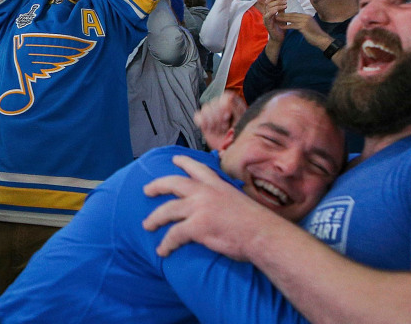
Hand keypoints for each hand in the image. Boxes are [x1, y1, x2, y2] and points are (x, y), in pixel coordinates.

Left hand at [142, 155, 273, 258]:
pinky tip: (162, 251)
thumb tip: (220, 211)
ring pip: (166, 210)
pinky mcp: (196, 226)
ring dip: (154, 218)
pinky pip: (173, 235)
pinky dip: (165, 244)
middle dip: (157, 185)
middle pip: (173, 183)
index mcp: (218, 185)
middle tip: (147, 189)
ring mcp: (199, 208)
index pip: (198, 168)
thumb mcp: (240, 202)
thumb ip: (225, 201)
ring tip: (147, 225)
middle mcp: (206, 192)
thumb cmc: (257, 224)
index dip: (184, 162)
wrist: (263, 235)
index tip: (174, 159)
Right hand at [193, 93, 246, 150]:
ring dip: (212, 121)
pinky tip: (210, 129)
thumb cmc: (239, 134)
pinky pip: (198, 116)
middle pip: (214, 103)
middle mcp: (221, 105)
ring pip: (206, 109)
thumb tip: (228, 100)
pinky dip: (203, 123)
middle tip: (224, 127)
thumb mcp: (242, 122)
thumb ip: (237, 109)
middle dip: (219, 117)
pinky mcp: (202, 120)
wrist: (231, 147)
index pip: (225, 97)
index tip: (227, 116)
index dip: (225, 106)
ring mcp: (211, 112)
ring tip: (218, 130)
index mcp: (233, 103)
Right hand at [262, 0, 288, 42]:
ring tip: (285, 5)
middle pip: (268, 3)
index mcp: (268, 12)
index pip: (267, 2)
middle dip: (277, 1)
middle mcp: (265, 15)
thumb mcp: (282, 16)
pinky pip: (267, 15)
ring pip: (268, 8)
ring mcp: (265, 19)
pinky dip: (273, 11)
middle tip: (285, 2)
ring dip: (277, 5)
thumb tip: (283, 1)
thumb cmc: (280, 28)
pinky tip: (279, 10)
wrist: (279, 38)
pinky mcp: (267, 24)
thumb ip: (281, 10)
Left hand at [279, 12, 331, 48]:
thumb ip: (303, 23)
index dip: (287, 14)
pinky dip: (286, 26)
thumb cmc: (315, 35)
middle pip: (292, 15)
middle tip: (276, 15)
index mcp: (307, 16)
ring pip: (291, 19)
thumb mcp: (309, 26)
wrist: (322, 39)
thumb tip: (298, 23)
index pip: (295, 14)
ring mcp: (305, 21)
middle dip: (284, 15)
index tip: (281, 14)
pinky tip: (281, 27)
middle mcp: (306, 17)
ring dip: (283, 19)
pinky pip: (292, 25)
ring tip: (276, 19)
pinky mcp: (303, 26)